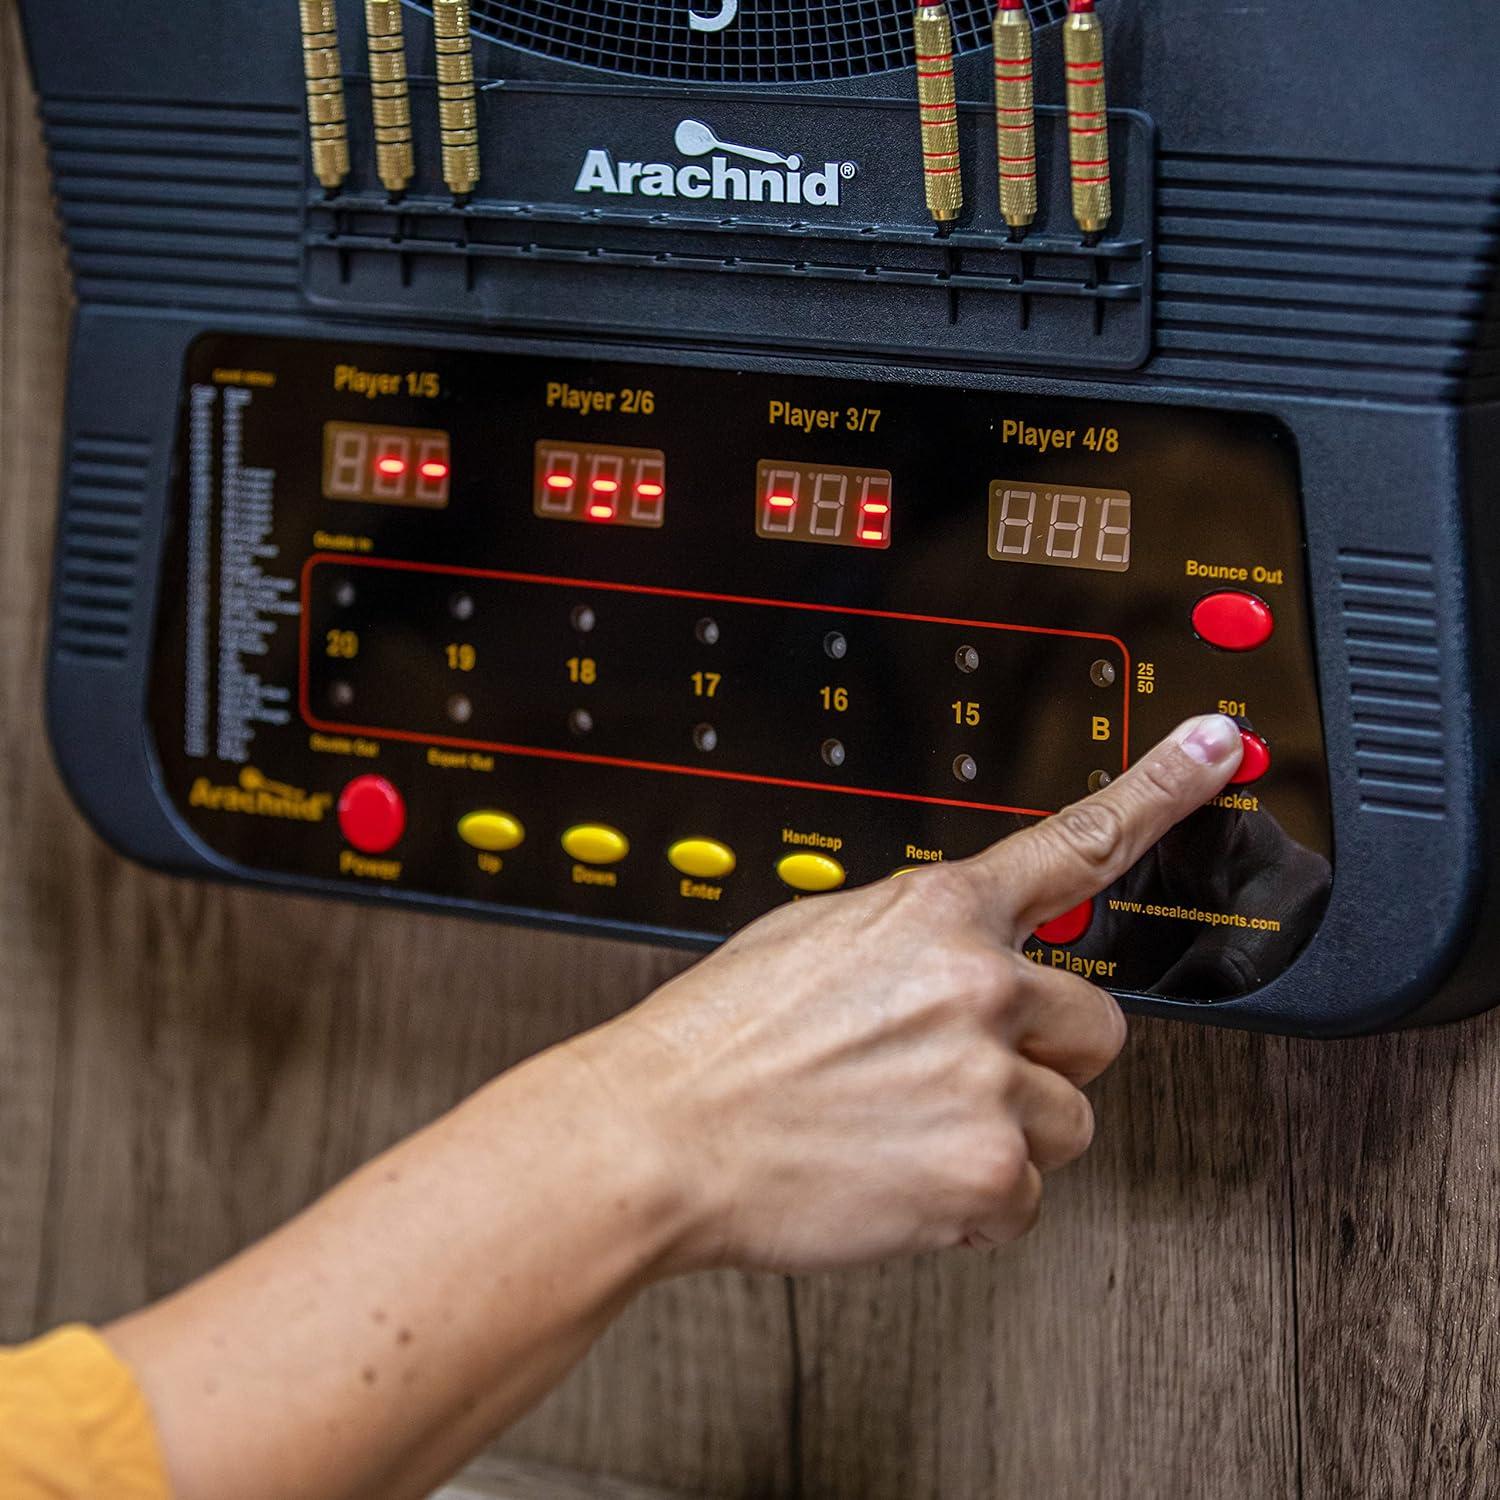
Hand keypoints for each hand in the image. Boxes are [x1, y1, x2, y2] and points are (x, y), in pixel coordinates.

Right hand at [575, 714, 1244, 1273]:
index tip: (1217, 750)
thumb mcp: (820, 938)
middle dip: (1042, 1055)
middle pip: (1099, 1026)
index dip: (1162, 789)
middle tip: (955, 1072)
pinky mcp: (986, 1176)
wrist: (661, 1134)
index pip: (1078, 840)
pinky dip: (972, 1200)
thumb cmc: (724, 1038)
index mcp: (939, 912)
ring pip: (1069, 1120)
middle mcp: (980, 985)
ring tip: (906, 1127)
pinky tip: (898, 1174)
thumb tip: (977, 951)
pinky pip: (1026, 1196)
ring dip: (1004, 1131)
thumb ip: (921, 937)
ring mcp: (989, 1081)